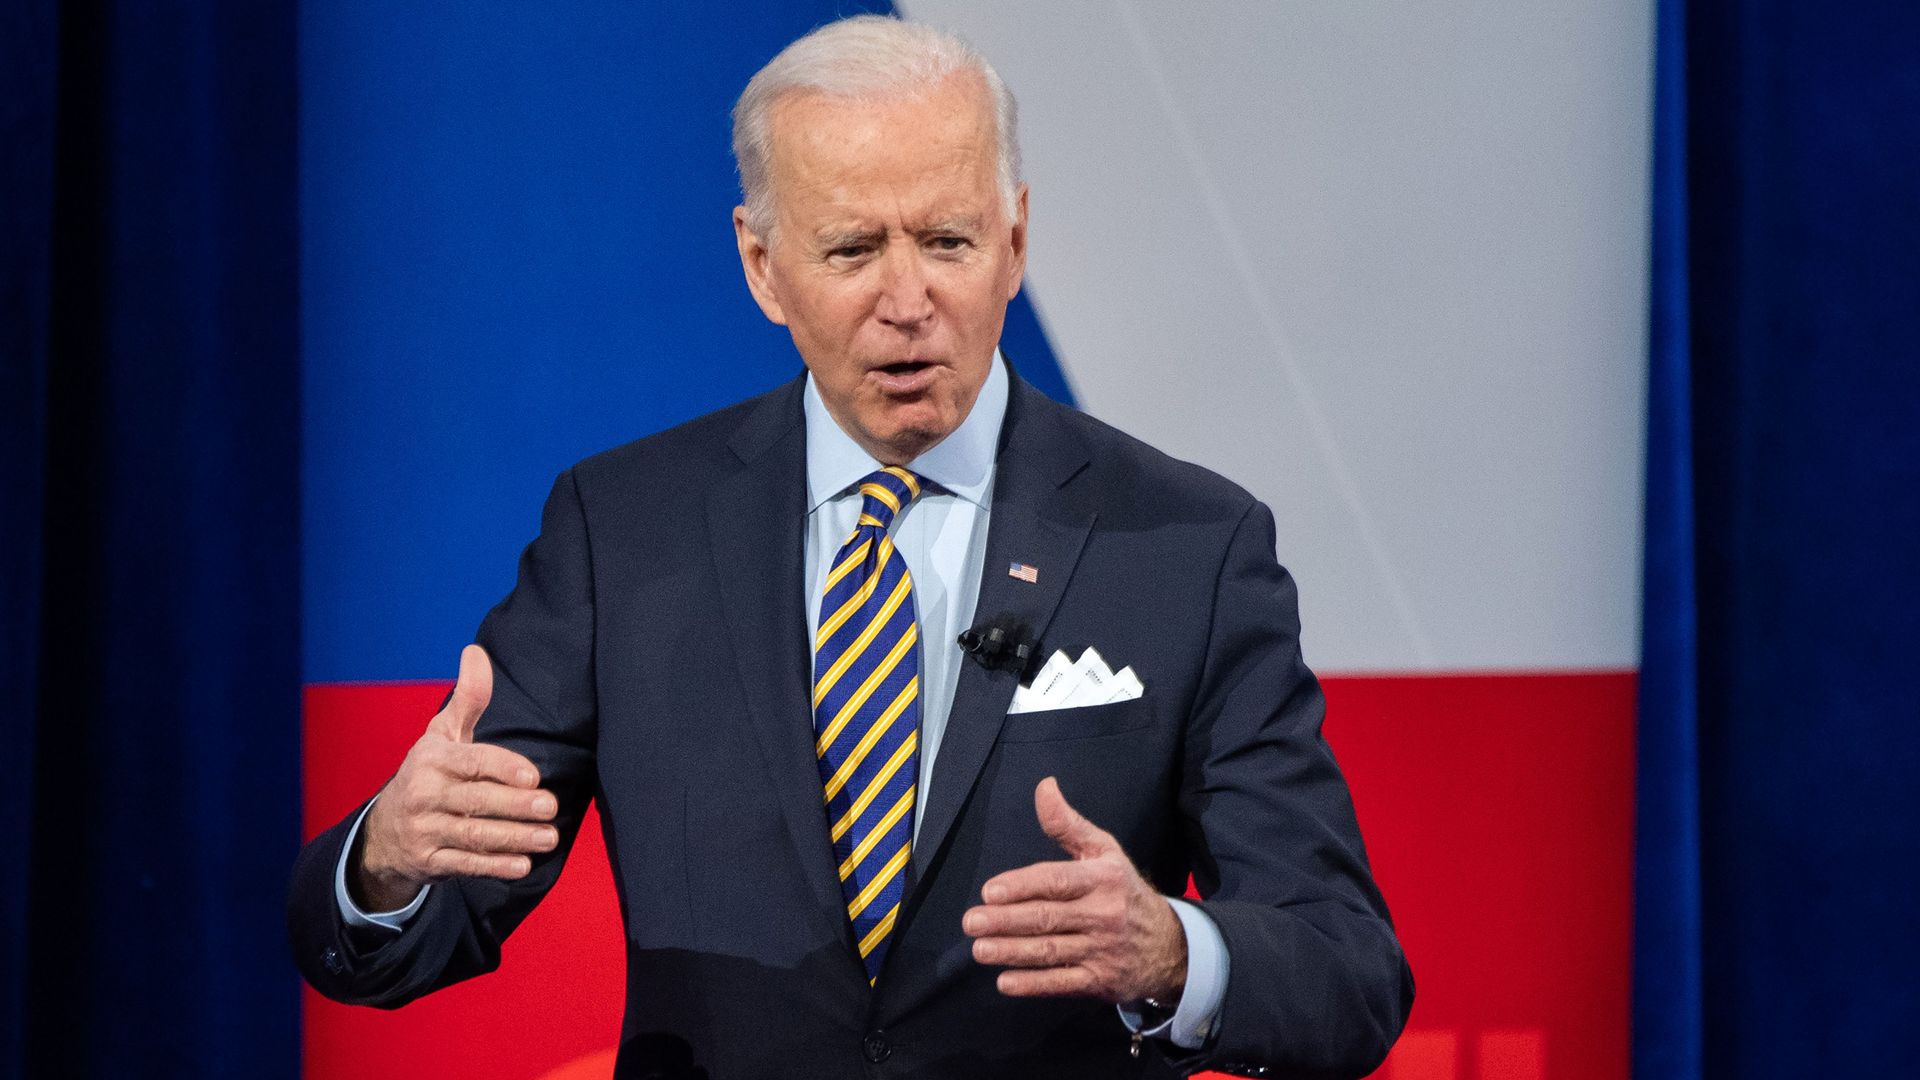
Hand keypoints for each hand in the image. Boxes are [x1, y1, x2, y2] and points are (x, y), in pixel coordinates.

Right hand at [352, 645, 558, 910]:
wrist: (384, 831)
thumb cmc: (428, 773)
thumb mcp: (442, 734)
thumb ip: (467, 698)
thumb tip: (477, 651)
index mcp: (432, 759)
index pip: (471, 762)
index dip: (502, 768)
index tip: (534, 776)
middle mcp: (424, 794)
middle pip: (475, 801)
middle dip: (515, 806)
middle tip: (551, 808)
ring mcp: (424, 829)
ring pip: (473, 835)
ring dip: (513, 839)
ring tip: (548, 838)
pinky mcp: (429, 860)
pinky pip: (465, 864)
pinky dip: (493, 866)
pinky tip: (523, 865)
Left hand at [963, 776, 1187, 1003]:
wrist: (1170, 945)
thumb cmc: (1124, 891)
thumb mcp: (1104, 851)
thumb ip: (1068, 824)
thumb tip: (1044, 787)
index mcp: (1102, 878)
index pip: (1056, 881)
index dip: (1021, 886)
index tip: (990, 892)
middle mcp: (1103, 914)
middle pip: (1047, 918)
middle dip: (1006, 921)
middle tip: (972, 922)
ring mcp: (1102, 950)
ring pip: (1050, 951)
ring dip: (1011, 951)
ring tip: (980, 949)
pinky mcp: (1100, 981)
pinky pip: (1062, 983)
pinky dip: (1033, 985)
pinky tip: (1006, 981)